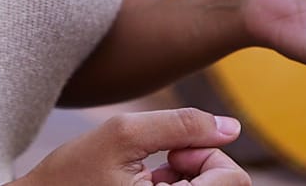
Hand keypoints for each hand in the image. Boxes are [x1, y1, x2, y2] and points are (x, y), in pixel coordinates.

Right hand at [14, 108, 248, 185]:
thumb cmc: (72, 174)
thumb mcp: (122, 136)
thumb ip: (181, 125)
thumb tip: (231, 128)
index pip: (233, 182)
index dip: (211, 156)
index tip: (175, 153)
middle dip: (203, 166)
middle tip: (167, 160)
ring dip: (192, 178)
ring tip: (154, 172)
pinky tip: (150, 184)